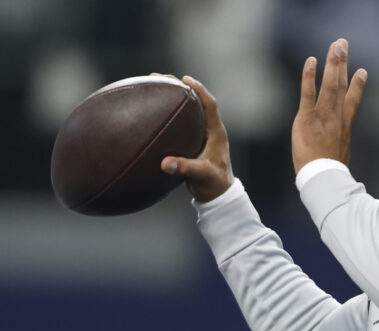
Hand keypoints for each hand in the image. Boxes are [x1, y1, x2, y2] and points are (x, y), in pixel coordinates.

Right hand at [157, 74, 233, 201]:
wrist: (218, 196)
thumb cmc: (214, 185)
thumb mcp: (201, 175)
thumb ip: (185, 168)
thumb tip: (164, 163)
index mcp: (216, 133)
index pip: (210, 105)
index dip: (199, 90)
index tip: (185, 80)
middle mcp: (210, 131)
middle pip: (196, 102)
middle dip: (180, 88)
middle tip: (161, 77)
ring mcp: (201, 136)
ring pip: (188, 112)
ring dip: (173, 99)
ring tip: (154, 87)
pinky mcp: (193, 143)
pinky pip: (180, 124)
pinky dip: (167, 116)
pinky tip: (150, 114)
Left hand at [292, 38, 367, 173]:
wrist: (324, 178)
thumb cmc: (331, 173)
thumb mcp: (340, 156)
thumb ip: (339, 145)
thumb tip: (339, 147)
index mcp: (344, 127)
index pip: (352, 101)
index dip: (357, 85)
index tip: (361, 71)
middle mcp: (336, 117)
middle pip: (341, 86)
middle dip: (342, 64)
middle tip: (343, 45)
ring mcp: (323, 116)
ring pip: (330, 85)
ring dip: (333, 64)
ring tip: (336, 46)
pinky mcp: (306, 119)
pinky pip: (308, 94)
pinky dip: (309, 76)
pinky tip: (311, 61)